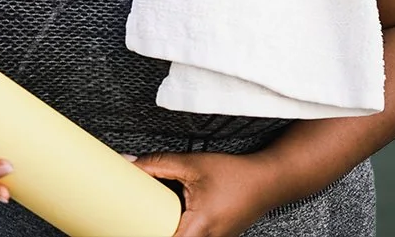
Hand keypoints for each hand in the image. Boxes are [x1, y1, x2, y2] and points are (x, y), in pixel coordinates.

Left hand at [134, 151, 280, 236]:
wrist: (268, 180)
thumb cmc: (237, 175)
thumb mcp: (192, 164)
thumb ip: (158, 164)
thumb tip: (130, 164)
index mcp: (198, 228)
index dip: (144, 233)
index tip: (126, 226)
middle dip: (153, 230)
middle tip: (139, 218)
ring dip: (167, 229)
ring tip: (156, 216)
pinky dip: (179, 228)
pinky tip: (175, 215)